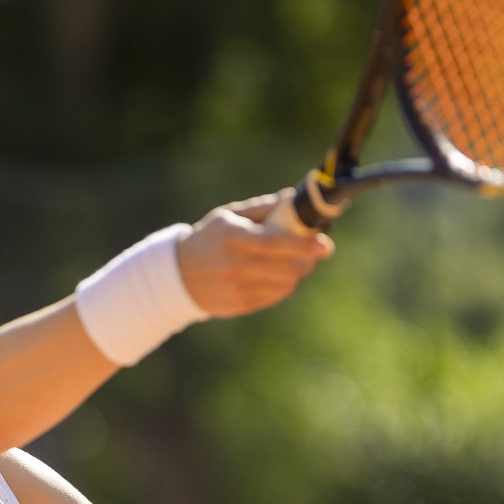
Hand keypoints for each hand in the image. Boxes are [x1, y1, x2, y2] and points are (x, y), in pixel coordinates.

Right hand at [177, 190, 334, 317]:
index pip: (274, 243)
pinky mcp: (238, 305)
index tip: (325, 244)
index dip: (303, 245)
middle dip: (308, 260)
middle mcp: (234, 265)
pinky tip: (279, 276)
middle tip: (316, 251)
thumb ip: (262, 208)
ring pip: (284, 285)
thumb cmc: (210, 238)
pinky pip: (273, 297)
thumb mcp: (228, 216)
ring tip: (297, 262)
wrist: (178, 275)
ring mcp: (236, 288)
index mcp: (232, 237)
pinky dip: (283, 286)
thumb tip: (293, 198)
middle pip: (286, 268)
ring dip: (297, 273)